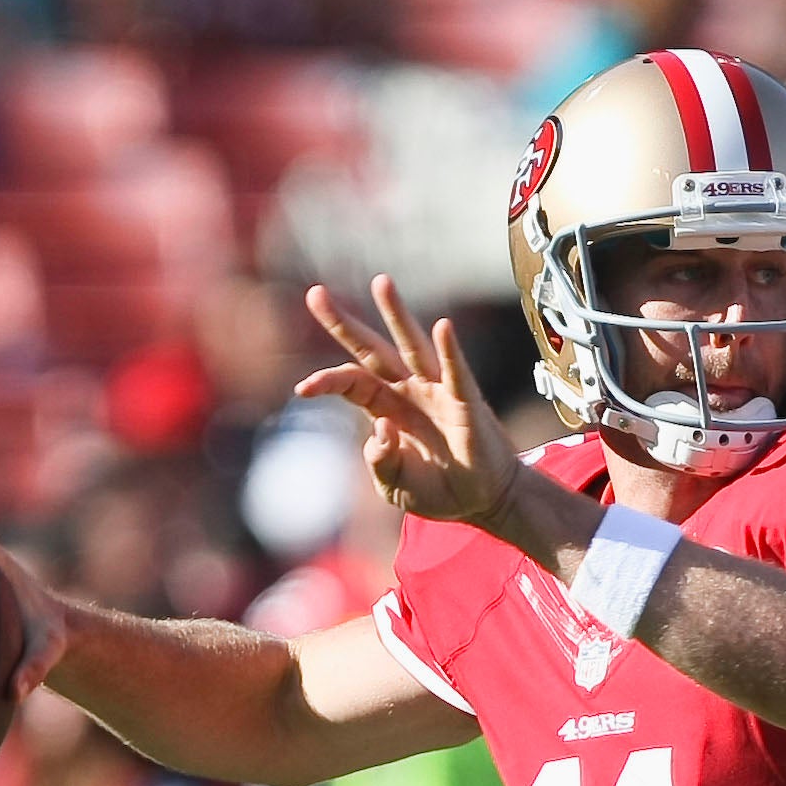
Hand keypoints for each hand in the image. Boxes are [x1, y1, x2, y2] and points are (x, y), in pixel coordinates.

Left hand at [293, 275, 524, 526]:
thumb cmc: (438, 490)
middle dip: (344, 324)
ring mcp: (435, 391)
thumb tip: (381, 430)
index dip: (326, 380)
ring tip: (381, 282)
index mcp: (384, 408)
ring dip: (397, 314)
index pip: (350, 382)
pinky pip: (455, 372)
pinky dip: (449, 350)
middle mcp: (407, 390)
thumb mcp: (395, 486)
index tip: (302, 388)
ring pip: (412, 345)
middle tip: (314, 294)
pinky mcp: (464, 402)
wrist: (483, 502)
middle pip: (371, 350)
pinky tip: (442, 326)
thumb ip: (380, 462)